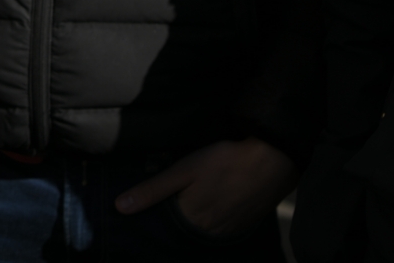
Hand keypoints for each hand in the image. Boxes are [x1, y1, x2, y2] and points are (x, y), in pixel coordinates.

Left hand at [114, 137, 295, 239]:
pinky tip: (213, 202)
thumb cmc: (224, 161)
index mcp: (191, 221)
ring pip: (202, 232)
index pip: (164, 230)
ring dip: (194, 221)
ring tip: (194, 200)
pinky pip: (220, 228)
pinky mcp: (243, 225)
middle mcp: (209, 233)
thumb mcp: (183, 170)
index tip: (146, 213)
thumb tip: (121, 207)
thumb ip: (153, 190)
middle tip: (174, 200)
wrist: (272, 161)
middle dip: (174, 221)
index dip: (155, 220)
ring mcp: (228, 231)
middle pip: (183, 232)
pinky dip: (212, 220)